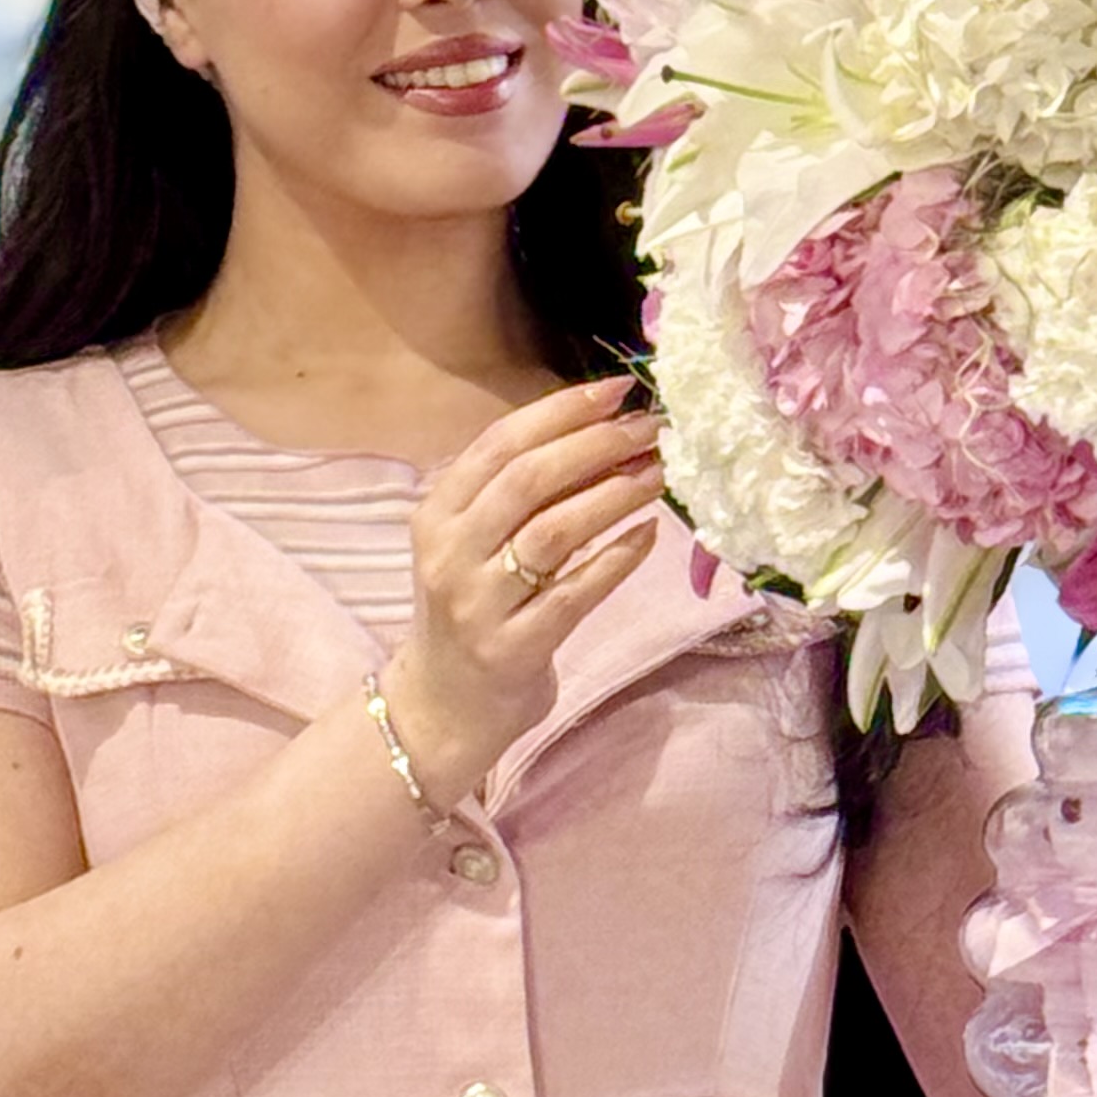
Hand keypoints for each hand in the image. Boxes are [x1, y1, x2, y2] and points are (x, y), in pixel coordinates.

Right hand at [379, 377, 665, 810]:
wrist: (442, 705)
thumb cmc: (471, 608)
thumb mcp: (472, 543)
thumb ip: (519, 493)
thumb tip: (603, 431)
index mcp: (437, 513)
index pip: (500, 443)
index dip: (562, 411)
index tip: (618, 390)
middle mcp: (450, 552)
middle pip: (528, 480)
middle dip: (596, 445)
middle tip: (650, 429)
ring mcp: (479, 603)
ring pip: (554, 532)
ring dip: (614, 495)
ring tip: (658, 474)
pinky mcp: (513, 648)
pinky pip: (576, 593)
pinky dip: (617, 558)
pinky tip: (649, 534)